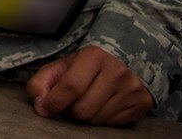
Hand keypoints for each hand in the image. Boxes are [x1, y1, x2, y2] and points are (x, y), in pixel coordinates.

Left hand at [26, 46, 152, 124]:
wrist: (120, 62)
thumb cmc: (84, 67)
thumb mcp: (60, 67)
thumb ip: (41, 82)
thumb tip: (40, 105)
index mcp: (93, 56)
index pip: (71, 86)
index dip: (54, 102)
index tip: (45, 109)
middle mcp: (117, 71)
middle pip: (83, 109)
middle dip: (70, 111)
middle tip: (69, 103)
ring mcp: (132, 88)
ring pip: (96, 119)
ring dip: (84, 116)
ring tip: (85, 102)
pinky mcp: (141, 103)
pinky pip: (112, 125)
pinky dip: (101, 120)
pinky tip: (100, 106)